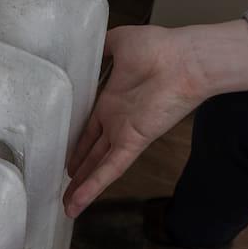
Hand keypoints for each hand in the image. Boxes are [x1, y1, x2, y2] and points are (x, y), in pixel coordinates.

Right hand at [63, 21, 247, 216]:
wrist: (186, 59)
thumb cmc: (160, 47)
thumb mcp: (121, 41)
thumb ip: (102, 48)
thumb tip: (87, 46)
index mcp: (112, 100)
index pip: (89, 127)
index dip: (76, 142)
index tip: (63, 152)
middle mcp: (116, 120)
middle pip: (92, 151)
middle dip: (78, 169)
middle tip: (62, 184)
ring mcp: (124, 133)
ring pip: (98, 166)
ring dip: (81, 187)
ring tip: (66, 207)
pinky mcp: (132, 142)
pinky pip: (110, 169)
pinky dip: (93, 187)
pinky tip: (77, 204)